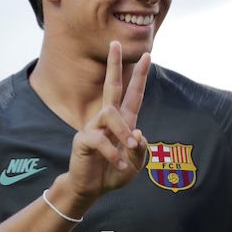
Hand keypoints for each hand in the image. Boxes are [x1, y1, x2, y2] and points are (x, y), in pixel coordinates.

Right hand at [64, 41, 150, 207]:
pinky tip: (119, 164)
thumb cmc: (113, 173)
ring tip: (130, 149)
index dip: (140, 76)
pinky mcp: (83, 139)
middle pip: (112, 86)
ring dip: (122, 131)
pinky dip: (113, 153)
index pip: (133, 94)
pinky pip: (99, 139)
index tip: (148, 55)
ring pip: (110, 114)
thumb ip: (141, 152)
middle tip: (116, 43)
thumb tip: (139, 133)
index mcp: (124, 121)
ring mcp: (94, 127)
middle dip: (114, 64)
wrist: (91, 189)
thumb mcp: (135, 165)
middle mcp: (108, 119)